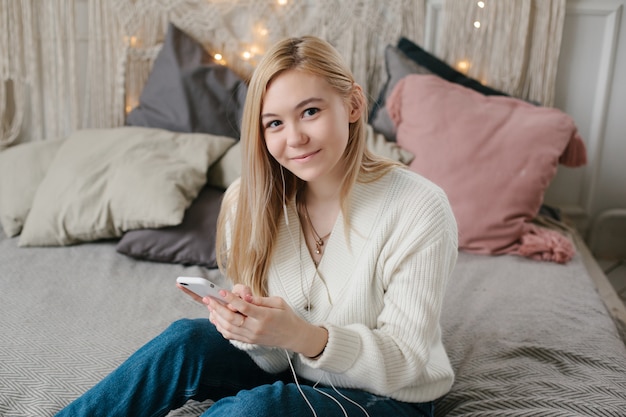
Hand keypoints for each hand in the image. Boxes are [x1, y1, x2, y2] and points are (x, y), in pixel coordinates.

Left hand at [207, 291, 327, 357]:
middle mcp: (256, 328)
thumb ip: (260, 300)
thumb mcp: (278, 302)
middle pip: (232, 319)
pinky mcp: (248, 341)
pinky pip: (230, 335)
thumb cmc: (286, 316)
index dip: (231, 299)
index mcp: (265, 316)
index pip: (244, 307)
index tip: (221, 291)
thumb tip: (244, 296)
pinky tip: (216, 318)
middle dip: (217, 308)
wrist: (293, 336)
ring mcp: (251, 337)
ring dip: (216, 317)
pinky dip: (220, 327)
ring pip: (228, 329)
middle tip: (208, 299)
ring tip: (210, 307)